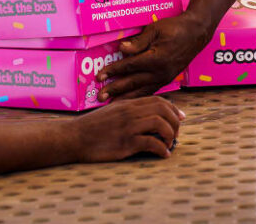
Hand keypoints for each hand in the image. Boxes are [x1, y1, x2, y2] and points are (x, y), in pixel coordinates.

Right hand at [69, 96, 184, 161]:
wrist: (74, 137)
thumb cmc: (93, 127)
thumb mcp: (113, 111)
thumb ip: (130, 110)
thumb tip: (148, 115)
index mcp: (128, 104)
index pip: (159, 101)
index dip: (173, 109)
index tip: (180, 119)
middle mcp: (130, 112)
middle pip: (163, 110)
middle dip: (175, 122)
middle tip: (176, 134)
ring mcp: (128, 127)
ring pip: (160, 124)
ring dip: (170, 135)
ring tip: (170, 144)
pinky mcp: (125, 143)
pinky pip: (151, 143)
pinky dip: (162, 149)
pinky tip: (164, 155)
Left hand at [97, 12, 212, 100]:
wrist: (196, 32)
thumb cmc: (175, 28)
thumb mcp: (155, 29)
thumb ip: (138, 42)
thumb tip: (121, 49)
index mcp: (156, 58)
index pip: (129, 66)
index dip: (113, 71)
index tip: (98, 77)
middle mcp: (160, 72)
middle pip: (133, 83)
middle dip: (115, 90)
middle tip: (99, 97)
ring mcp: (165, 77)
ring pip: (142, 91)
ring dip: (126, 98)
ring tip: (112, 104)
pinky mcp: (168, 79)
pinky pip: (151, 91)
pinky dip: (139, 97)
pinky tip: (131, 101)